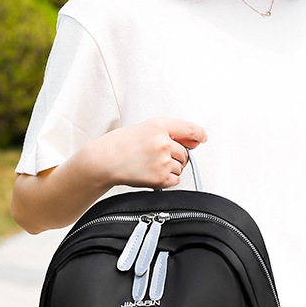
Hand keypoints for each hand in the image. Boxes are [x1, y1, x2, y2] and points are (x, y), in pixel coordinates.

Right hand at [83, 117, 206, 189]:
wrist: (104, 160)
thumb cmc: (121, 144)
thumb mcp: (146, 128)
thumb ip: (171, 133)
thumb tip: (194, 141)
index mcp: (160, 125)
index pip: (191, 130)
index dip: (199, 135)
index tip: (201, 139)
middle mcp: (163, 142)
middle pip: (185, 153)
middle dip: (175, 156)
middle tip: (155, 156)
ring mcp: (162, 161)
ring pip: (180, 167)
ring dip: (169, 169)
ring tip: (149, 164)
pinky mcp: (160, 177)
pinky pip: (175, 181)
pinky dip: (166, 180)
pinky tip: (151, 173)